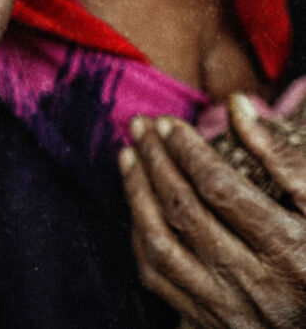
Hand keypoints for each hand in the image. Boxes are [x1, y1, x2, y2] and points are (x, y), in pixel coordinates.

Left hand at [119, 97, 305, 326]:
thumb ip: (281, 155)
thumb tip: (237, 105)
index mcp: (285, 247)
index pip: (219, 188)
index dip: (187, 150)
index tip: (169, 123)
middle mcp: (252, 282)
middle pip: (184, 211)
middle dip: (155, 160)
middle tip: (141, 126)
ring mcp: (227, 307)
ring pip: (161, 245)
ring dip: (137, 194)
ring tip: (128, 156)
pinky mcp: (209, 322)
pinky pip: (158, 277)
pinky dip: (140, 237)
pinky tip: (137, 204)